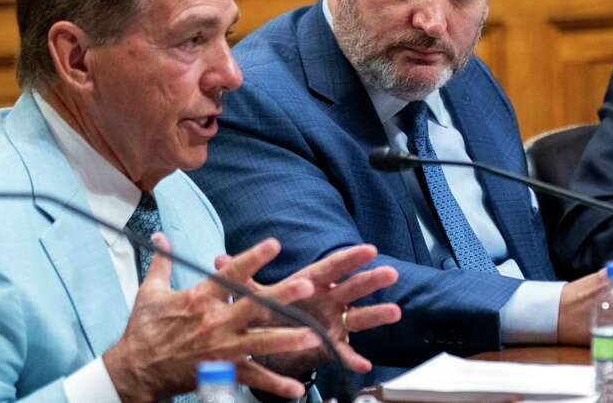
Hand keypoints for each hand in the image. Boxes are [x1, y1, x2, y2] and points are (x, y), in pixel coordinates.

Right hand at [103, 234, 319, 402]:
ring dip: (288, 339)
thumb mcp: (150, 291)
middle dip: (283, 296)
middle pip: (255, 306)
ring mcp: (222, 348)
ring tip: (312, 336)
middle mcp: (215, 321)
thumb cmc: (144, 330)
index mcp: (200, 298)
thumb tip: (159, 236)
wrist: (136, 370)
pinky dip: (275, 385)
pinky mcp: (222, 371)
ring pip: (261, 343)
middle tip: (307, 286)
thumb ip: (162, 261)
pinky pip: (253, 378)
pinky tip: (296, 387)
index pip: (231, 273)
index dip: (253, 258)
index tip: (274, 245)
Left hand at [215, 244, 400, 376]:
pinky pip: (344, 352)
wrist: (273, 339)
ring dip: (376, 314)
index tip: (369, 249)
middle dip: (370, 280)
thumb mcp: (256, 295)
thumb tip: (218, 261)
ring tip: (394, 311)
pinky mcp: (332, 344)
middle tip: (389, 272)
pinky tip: (363, 363)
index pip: (331, 267)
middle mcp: (327, 301)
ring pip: (358, 317)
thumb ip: (242, 279)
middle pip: (351, 288)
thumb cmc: (271, 310)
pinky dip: (352, 358)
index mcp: (311, 284)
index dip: (349, 258)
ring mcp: (333, 322)